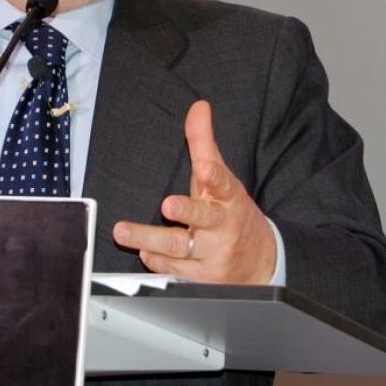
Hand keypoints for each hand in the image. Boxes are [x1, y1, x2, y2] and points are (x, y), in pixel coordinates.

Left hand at [112, 100, 276, 282]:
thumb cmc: (231, 213)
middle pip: (203, 217)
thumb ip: (204, 144)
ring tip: (124, 231)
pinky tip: (144, 253)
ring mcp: (214, 253)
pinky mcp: (203, 277)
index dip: (215, 175)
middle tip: (168, 204)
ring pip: (181, 248)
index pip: (224, 182)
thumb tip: (198, 107)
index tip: (206, 170)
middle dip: (186, 211)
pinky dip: (158, 262)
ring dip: (150, 240)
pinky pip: (176, 270)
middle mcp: (222, 225)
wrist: (261, 262)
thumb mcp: (221, 178)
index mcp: (228, 197)